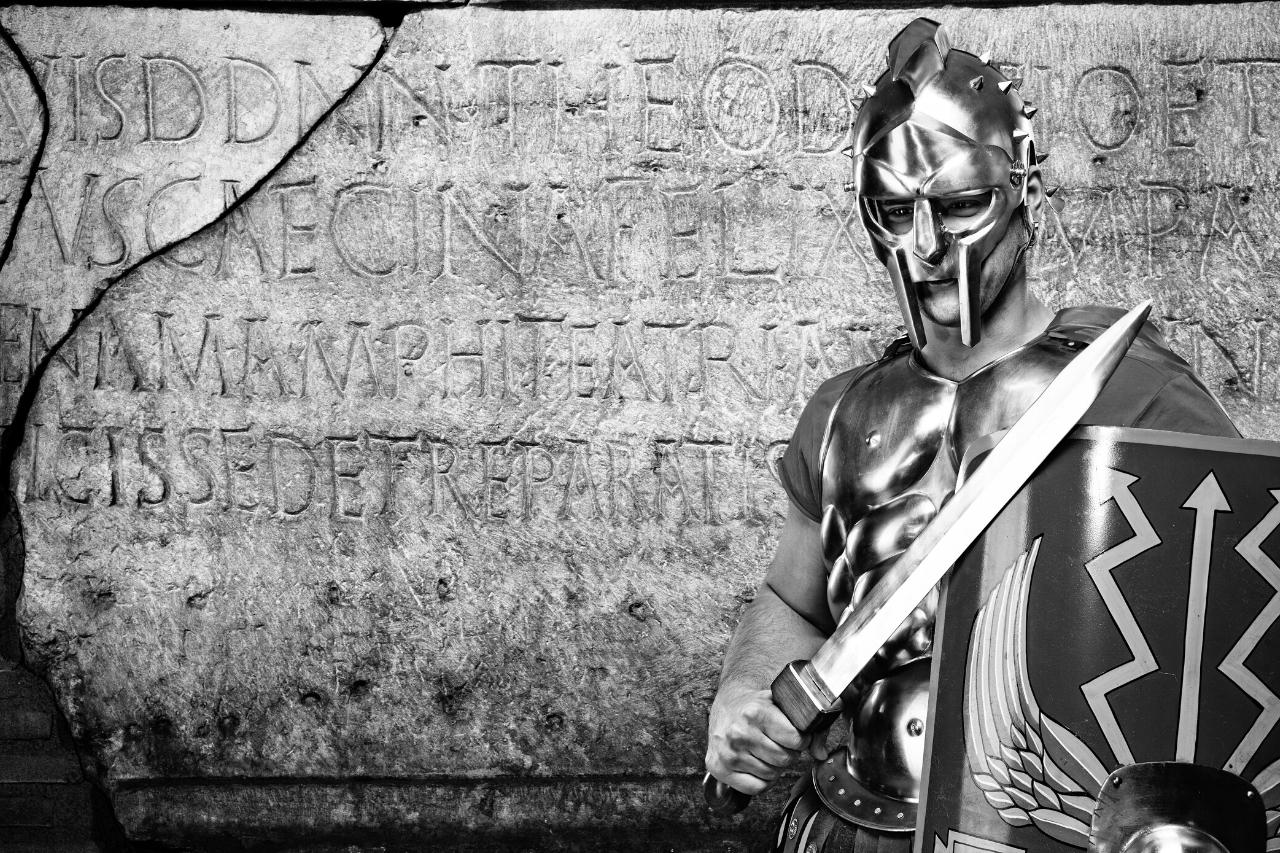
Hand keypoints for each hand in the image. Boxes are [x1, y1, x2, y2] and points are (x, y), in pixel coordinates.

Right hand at [704, 683, 826, 795]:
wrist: (726, 705)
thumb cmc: (757, 705)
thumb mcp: (781, 704)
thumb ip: (808, 725)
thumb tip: (821, 755)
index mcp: (755, 712)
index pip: (795, 740)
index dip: (801, 740)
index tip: (796, 735)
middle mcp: (739, 733)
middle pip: (784, 759)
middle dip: (788, 753)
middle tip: (780, 742)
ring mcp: (728, 753)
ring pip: (771, 775)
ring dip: (774, 766)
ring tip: (766, 750)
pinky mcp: (719, 769)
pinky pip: (756, 788)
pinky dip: (762, 780)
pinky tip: (757, 763)